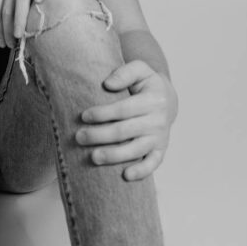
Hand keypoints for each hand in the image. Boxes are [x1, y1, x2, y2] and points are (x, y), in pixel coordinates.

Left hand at [76, 60, 177, 180]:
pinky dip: (141, 171)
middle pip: (125, 131)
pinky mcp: (161, 150)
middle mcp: (158, 120)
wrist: (167, 99)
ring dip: (113, 155)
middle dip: (100, 135)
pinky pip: (153, 164)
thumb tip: (107, 84)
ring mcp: (160, 137)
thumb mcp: (140, 69)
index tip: (84, 116)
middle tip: (79, 137)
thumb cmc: (146, 83)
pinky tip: (125, 176)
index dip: (103, 113)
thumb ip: (124, 72)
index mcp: (153, 99)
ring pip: (136, 150)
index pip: (124, 109)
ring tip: (93, 157)